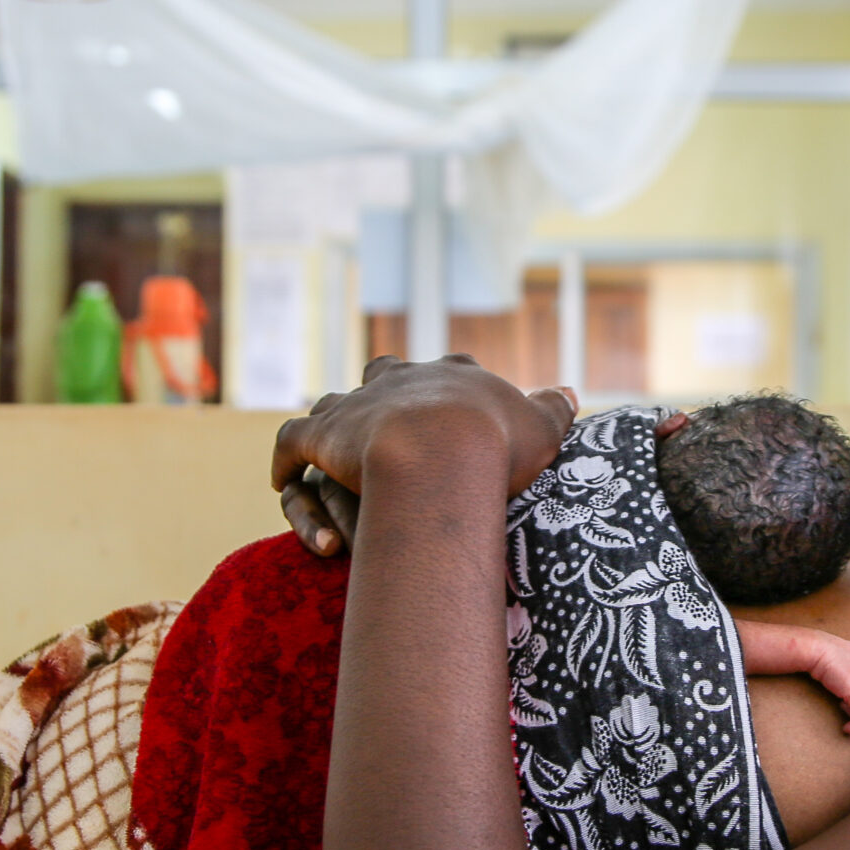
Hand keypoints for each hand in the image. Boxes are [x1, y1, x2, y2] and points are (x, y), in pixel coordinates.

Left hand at [274, 357, 576, 555]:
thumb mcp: (540, 425)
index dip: (451, 388)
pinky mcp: (322, 434)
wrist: (441, 448)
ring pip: (336, 404)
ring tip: (331, 451)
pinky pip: (292, 443)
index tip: (457, 408)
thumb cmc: (497, 441)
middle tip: (388, 422)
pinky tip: (279, 478)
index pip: (449, 371)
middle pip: (386, 374)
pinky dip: (284, 461)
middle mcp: (399, 380)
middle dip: (386, 391)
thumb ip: (552, 409)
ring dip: (333, 424)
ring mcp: (357, 404)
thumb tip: (569, 394)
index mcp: (451, 376)